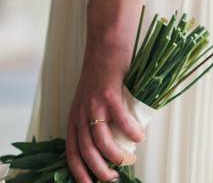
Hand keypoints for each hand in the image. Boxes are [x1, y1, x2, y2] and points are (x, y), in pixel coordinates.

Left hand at [66, 43, 144, 182]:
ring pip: (101, 140)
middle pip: (86, 151)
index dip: (78, 171)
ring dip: (114, 156)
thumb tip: (113, 139)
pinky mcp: (110, 93)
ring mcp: (94, 103)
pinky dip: (131, 132)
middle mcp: (81, 112)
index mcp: (75, 115)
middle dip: (98, 170)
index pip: (71, 151)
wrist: (105, 43)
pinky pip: (121, 120)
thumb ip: (96, 117)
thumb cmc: (102, 70)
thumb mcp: (90, 97)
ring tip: (126, 161)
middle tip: (111, 178)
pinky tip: (140, 137)